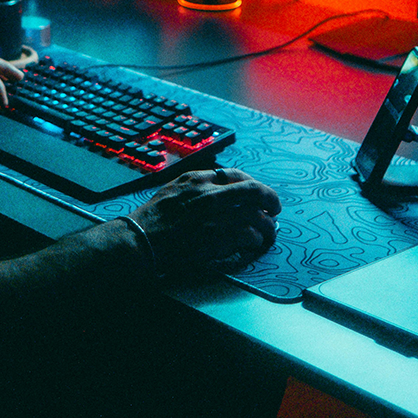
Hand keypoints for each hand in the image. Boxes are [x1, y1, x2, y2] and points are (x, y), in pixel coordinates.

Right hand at [129, 168, 280, 274]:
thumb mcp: (173, 189)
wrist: (141, 239)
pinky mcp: (218, 237)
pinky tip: (252, 244)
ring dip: (266, 226)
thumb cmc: (153, 218)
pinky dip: (254, 240)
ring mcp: (215, 215)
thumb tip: (219, 189)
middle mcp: (209, 193)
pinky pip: (248, 236)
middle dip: (270, 199)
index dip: (253, 184)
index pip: (236, 174)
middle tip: (275, 209)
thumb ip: (196, 186)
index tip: (259, 193)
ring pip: (256, 216)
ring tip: (267, 232)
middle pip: (253, 191)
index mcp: (198, 179)